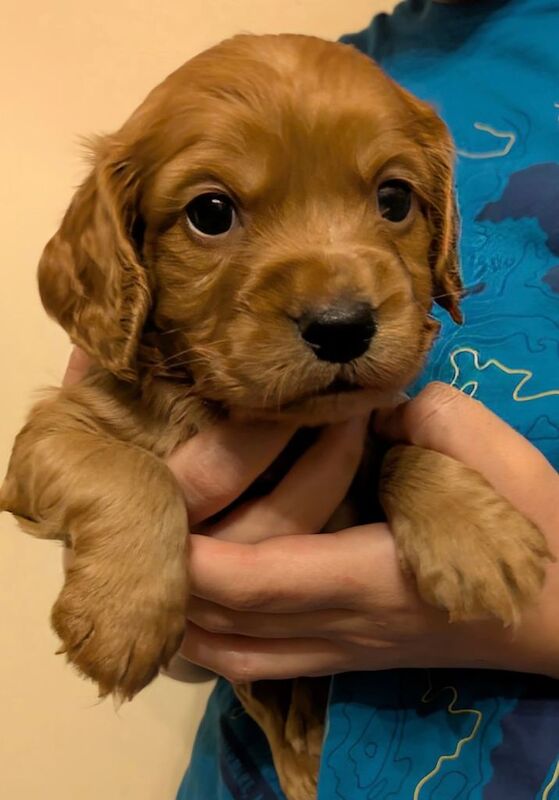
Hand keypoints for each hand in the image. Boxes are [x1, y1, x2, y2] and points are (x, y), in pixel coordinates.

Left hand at [180, 383, 558, 681]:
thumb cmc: (529, 521)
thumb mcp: (478, 446)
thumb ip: (410, 419)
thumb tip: (358, 409)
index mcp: (372, 573)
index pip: (254, 577)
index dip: (194, 552)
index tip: (157, 509)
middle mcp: (346, 624)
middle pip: (228, 623)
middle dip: (171, 582)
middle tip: (139, 532)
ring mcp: (347, 649)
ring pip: (237, 657)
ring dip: (185, 621)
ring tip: (152, 576)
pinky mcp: (353, 657)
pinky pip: (264, 669)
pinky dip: (216, 647)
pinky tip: (198, 620)